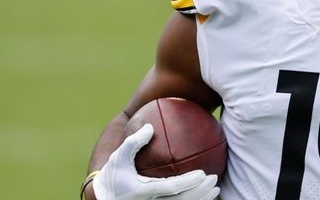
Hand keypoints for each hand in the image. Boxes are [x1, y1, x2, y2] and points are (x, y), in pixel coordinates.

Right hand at [93, 123, 219, 199]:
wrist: (103, 198)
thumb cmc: (113, 176)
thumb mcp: (118, 157)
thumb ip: (134, 142)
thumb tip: (151, 127)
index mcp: (143, 191)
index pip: (170, 188)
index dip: (188, 182)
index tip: (203, 173)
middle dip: (200, 193)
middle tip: (214, 179)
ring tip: (216, 189)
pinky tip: (206, 196)